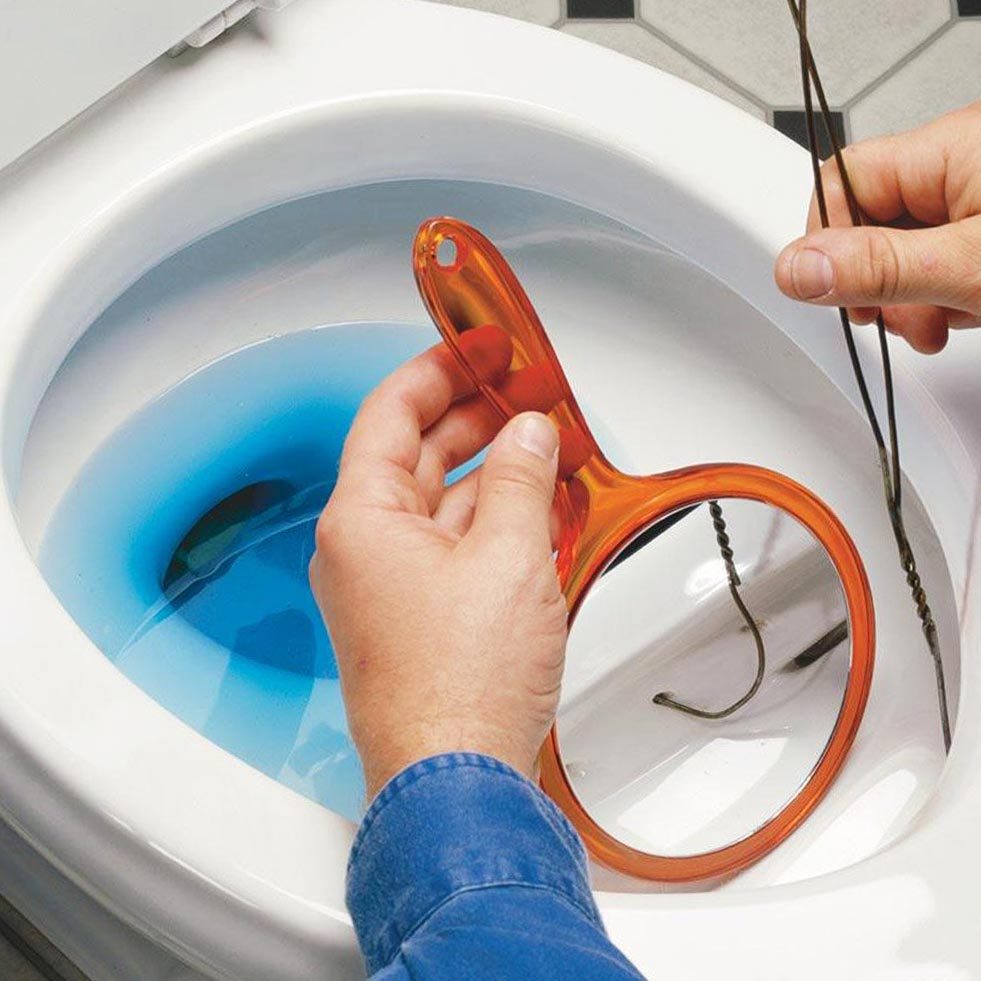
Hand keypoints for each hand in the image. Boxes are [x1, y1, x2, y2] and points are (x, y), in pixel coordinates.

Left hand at [309, 334, 567, 800]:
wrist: (458, 783)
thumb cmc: (458, 688)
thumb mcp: (508, 558)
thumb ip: (522, 480)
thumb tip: (530, 434)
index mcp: (361, 520)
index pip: (390, 413)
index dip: (438, 369)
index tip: (477, 345)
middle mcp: (365, 550)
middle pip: (419, 455)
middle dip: (477, 419)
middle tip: (526, 391)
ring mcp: (392, 587)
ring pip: (444, 504)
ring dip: (496, 474)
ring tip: (548, 446)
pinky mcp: (423, 619)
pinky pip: (458, 549)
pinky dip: (497, 523)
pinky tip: (540, 509)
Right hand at [775, 100, 980, 352]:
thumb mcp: (969, 266)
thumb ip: (879, 268)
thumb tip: (795, 269)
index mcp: (952, 148)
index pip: (842, 180)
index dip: (828, 240)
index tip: (837, 289)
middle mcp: (962, 161)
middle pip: (868, 220)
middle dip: (875, 282)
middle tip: (899, 317)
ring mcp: (977, 194)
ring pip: (902, 246)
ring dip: (908, 298)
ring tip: (940, 323)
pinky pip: (937, 255)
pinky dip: (940, 292)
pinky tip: (962, 311)